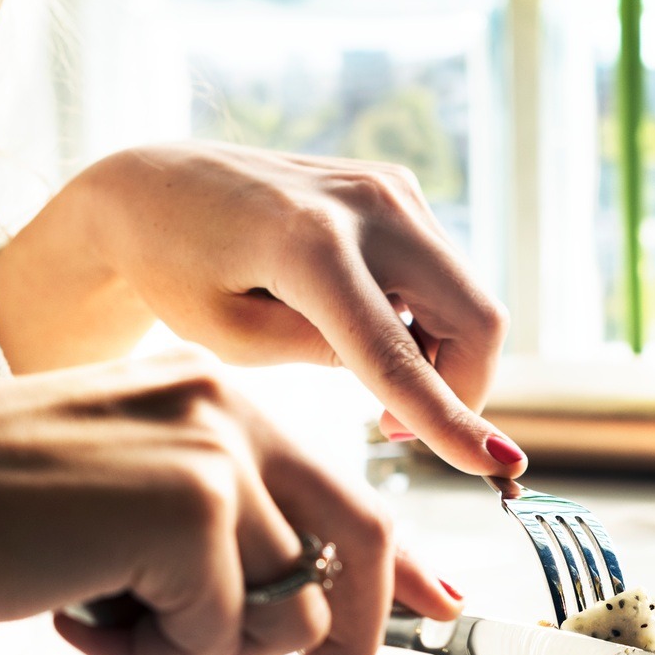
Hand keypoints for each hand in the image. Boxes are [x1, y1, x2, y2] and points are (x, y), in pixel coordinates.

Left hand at [0, 143, 526, 476]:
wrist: (153, 190)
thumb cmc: (177, 272)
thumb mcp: (234, 340)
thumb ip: (326, 357)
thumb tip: (414, 377)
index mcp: (308, 245)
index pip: (398, 353)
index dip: (451, 419)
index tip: (501, 466)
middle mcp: (367, 204)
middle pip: (476, 318)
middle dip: (461, 391)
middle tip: (389, 427)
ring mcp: (390, 188)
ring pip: (470, 301)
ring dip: (445, 357)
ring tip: (364, 376)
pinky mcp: (397, 188)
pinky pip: (447, 274)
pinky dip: (430, 321)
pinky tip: (367, 328)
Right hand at [0, 350, 456, 654]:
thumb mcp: (115, 502)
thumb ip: (213, 531)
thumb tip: (304, 612)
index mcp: (209, 395)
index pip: (341, 482)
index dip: (394, 560)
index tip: (434, 602)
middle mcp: (229, 406)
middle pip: (356, 539)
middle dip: (344, 640)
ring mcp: (218, 449)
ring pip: (285, 605)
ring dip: (196, 649)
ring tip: (98, 614)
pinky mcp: (194, 505)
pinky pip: (222, 633)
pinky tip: (75, 612)